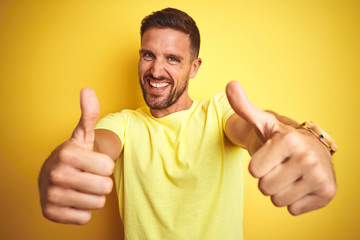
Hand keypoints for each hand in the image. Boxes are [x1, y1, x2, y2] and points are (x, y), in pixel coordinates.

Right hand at [38, 88, 114, 223]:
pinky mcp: (51, 213)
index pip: (109, 168)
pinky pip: (84, 218)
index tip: (92, 162)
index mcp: (67, 154)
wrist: (52, 175)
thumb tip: (88, 89)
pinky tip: (73, 199)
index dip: (104, 166)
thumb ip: (89, 114)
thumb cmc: (75, 156)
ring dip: (92, 196)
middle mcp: (56, 175)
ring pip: (97, 203)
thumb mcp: (83, 135)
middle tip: (87, 176)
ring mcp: (51, 196)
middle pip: (105, 187)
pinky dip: (82, 211)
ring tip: (80, 186)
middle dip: (101, 182)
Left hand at [226, 81, 335, 214]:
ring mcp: (320, 177)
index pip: (254, 171)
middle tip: (278, 166)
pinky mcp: (327, 194)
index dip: (258, 165)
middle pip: (265, 188)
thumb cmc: (279, 138)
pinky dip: (293, 200)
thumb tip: (230, 85)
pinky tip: (299, 184)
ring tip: (288, 174)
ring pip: (278, 200)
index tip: (270, 155)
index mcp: (289, 140)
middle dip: (267, 179)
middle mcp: (308, 158)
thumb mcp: (261, 121)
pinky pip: (292, 210)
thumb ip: (243, 106)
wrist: (309, 150)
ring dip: (279, 190)